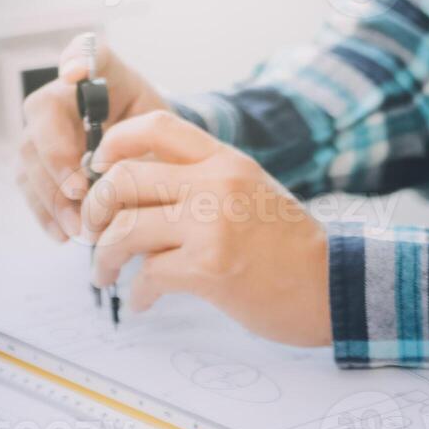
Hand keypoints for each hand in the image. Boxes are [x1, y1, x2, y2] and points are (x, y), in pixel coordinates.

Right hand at [17, 34, 170, 240]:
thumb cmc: (164, 141)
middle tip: (81, 191)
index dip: (74, 59)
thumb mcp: (170, 129)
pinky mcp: (44, 167)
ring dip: (52, 197)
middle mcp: (62, 101)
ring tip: (79, 226)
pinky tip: (64, 233)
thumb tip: (126, 135)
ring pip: (31, 162)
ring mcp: (47, 135)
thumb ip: (150, 124)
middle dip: (57, 161)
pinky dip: (47, 213)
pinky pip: (33, 188)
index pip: (81, 57)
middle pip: (40, 124)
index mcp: (99, 80)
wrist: (162, 164)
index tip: (77, 74)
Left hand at [80, 112, 331, 345]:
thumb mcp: (255, 194)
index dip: (114, 144)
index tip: (101, 168)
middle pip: (124, 180)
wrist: (335, 289)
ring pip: (125, 230)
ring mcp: (212, 227)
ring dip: (105, 256)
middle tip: (93, 230)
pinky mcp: (209, 270)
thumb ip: (208, 184)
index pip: (155, 127)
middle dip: (96, 208)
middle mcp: (217, 187)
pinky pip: (149, 275)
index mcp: (228, 163)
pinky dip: (138, 292)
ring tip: (104, 273)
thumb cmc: (295, 250)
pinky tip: (142, 301)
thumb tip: (144, 193)